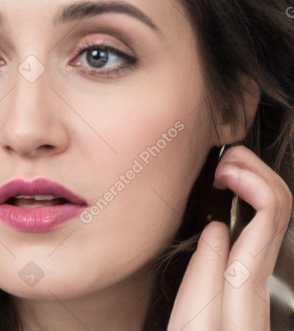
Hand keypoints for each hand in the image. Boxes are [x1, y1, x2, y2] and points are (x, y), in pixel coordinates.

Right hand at [167, 145, 292, 330]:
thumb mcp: (194, 316)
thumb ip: (207, 269)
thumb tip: (217, 226)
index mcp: (247, 277)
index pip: (270, 214)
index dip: (251, 181)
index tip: (221, 172)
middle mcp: (260, 271)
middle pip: (280, 204)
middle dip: (256, 169)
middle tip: (223, 160)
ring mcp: (258, 271)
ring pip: (275, 210)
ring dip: (253, 179)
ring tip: (221, 171)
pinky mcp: (248, 273)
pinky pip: (260, 223)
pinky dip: (246, 199)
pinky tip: (223, 198)